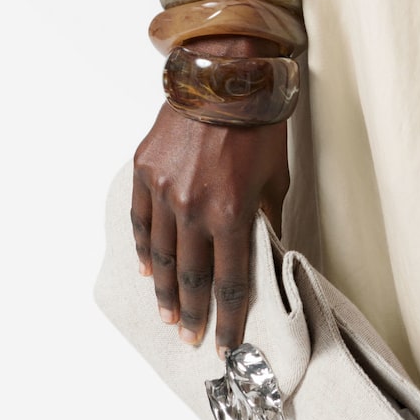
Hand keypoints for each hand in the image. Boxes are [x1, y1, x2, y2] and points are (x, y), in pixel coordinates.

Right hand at [130, 39, 290, 353]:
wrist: (225, 73)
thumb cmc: (260, 123)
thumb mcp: (277, 176)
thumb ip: (268, 218)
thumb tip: (269, 250)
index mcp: (233, 213)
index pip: (229, 284)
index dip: (227, 321)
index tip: (226, 346)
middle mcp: (194, 208)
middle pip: (192, 278)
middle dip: (192, 314)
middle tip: (190, 339)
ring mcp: (164, 191)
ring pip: (162, 257)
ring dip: (166, 291)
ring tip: (168, 316)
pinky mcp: (145, 172)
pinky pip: (141, 223)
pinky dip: (145, 251)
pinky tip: (149, 271)